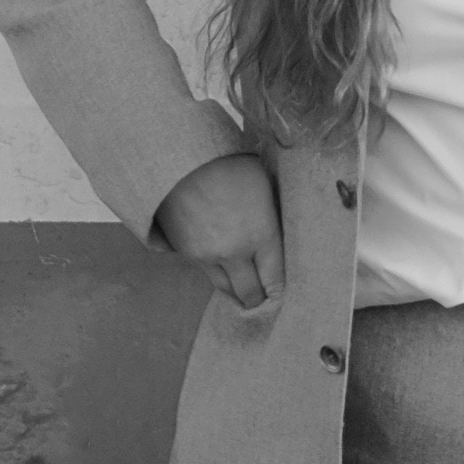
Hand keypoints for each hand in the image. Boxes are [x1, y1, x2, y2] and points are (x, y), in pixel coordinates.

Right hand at [154, 150, 282, 309]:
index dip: (279, 293)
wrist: (182, 161)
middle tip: (264, 302)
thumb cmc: (229, 166)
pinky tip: (226, 276)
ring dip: (237, 296)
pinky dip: (219, 279)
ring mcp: (209, 256)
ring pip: (226, 290)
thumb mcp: (264, 188)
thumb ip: (271, 219)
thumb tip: (276, 239)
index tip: (281, 296)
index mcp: (262, 235)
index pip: (276, 280)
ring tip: (245, 297)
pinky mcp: (188, 254)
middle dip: (259, 301)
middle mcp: (236, 252)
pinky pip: (208, 275)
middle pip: (251, 293)